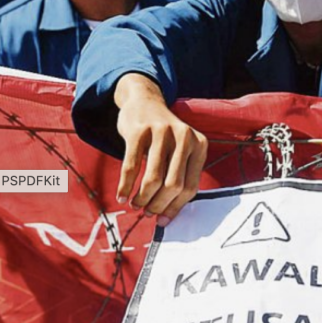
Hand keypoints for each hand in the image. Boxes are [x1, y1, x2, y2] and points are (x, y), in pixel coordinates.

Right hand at [114, 74, 207, 225]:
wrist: (144, 101)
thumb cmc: (164, 136)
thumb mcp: (181, 150)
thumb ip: (179, 177)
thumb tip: (166, 217)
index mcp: (199, 145)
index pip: (191, 187)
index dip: (175, 207)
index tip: (162, 220)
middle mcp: (184, 137)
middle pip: (173, 185)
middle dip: (158, 205)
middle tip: (147, 213)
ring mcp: (161, 132)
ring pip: (153, 179)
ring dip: (142, 198)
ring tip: (136, 205)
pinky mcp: (139, 131)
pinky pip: (131, 167)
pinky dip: (126, 186)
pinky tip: (122, 196)